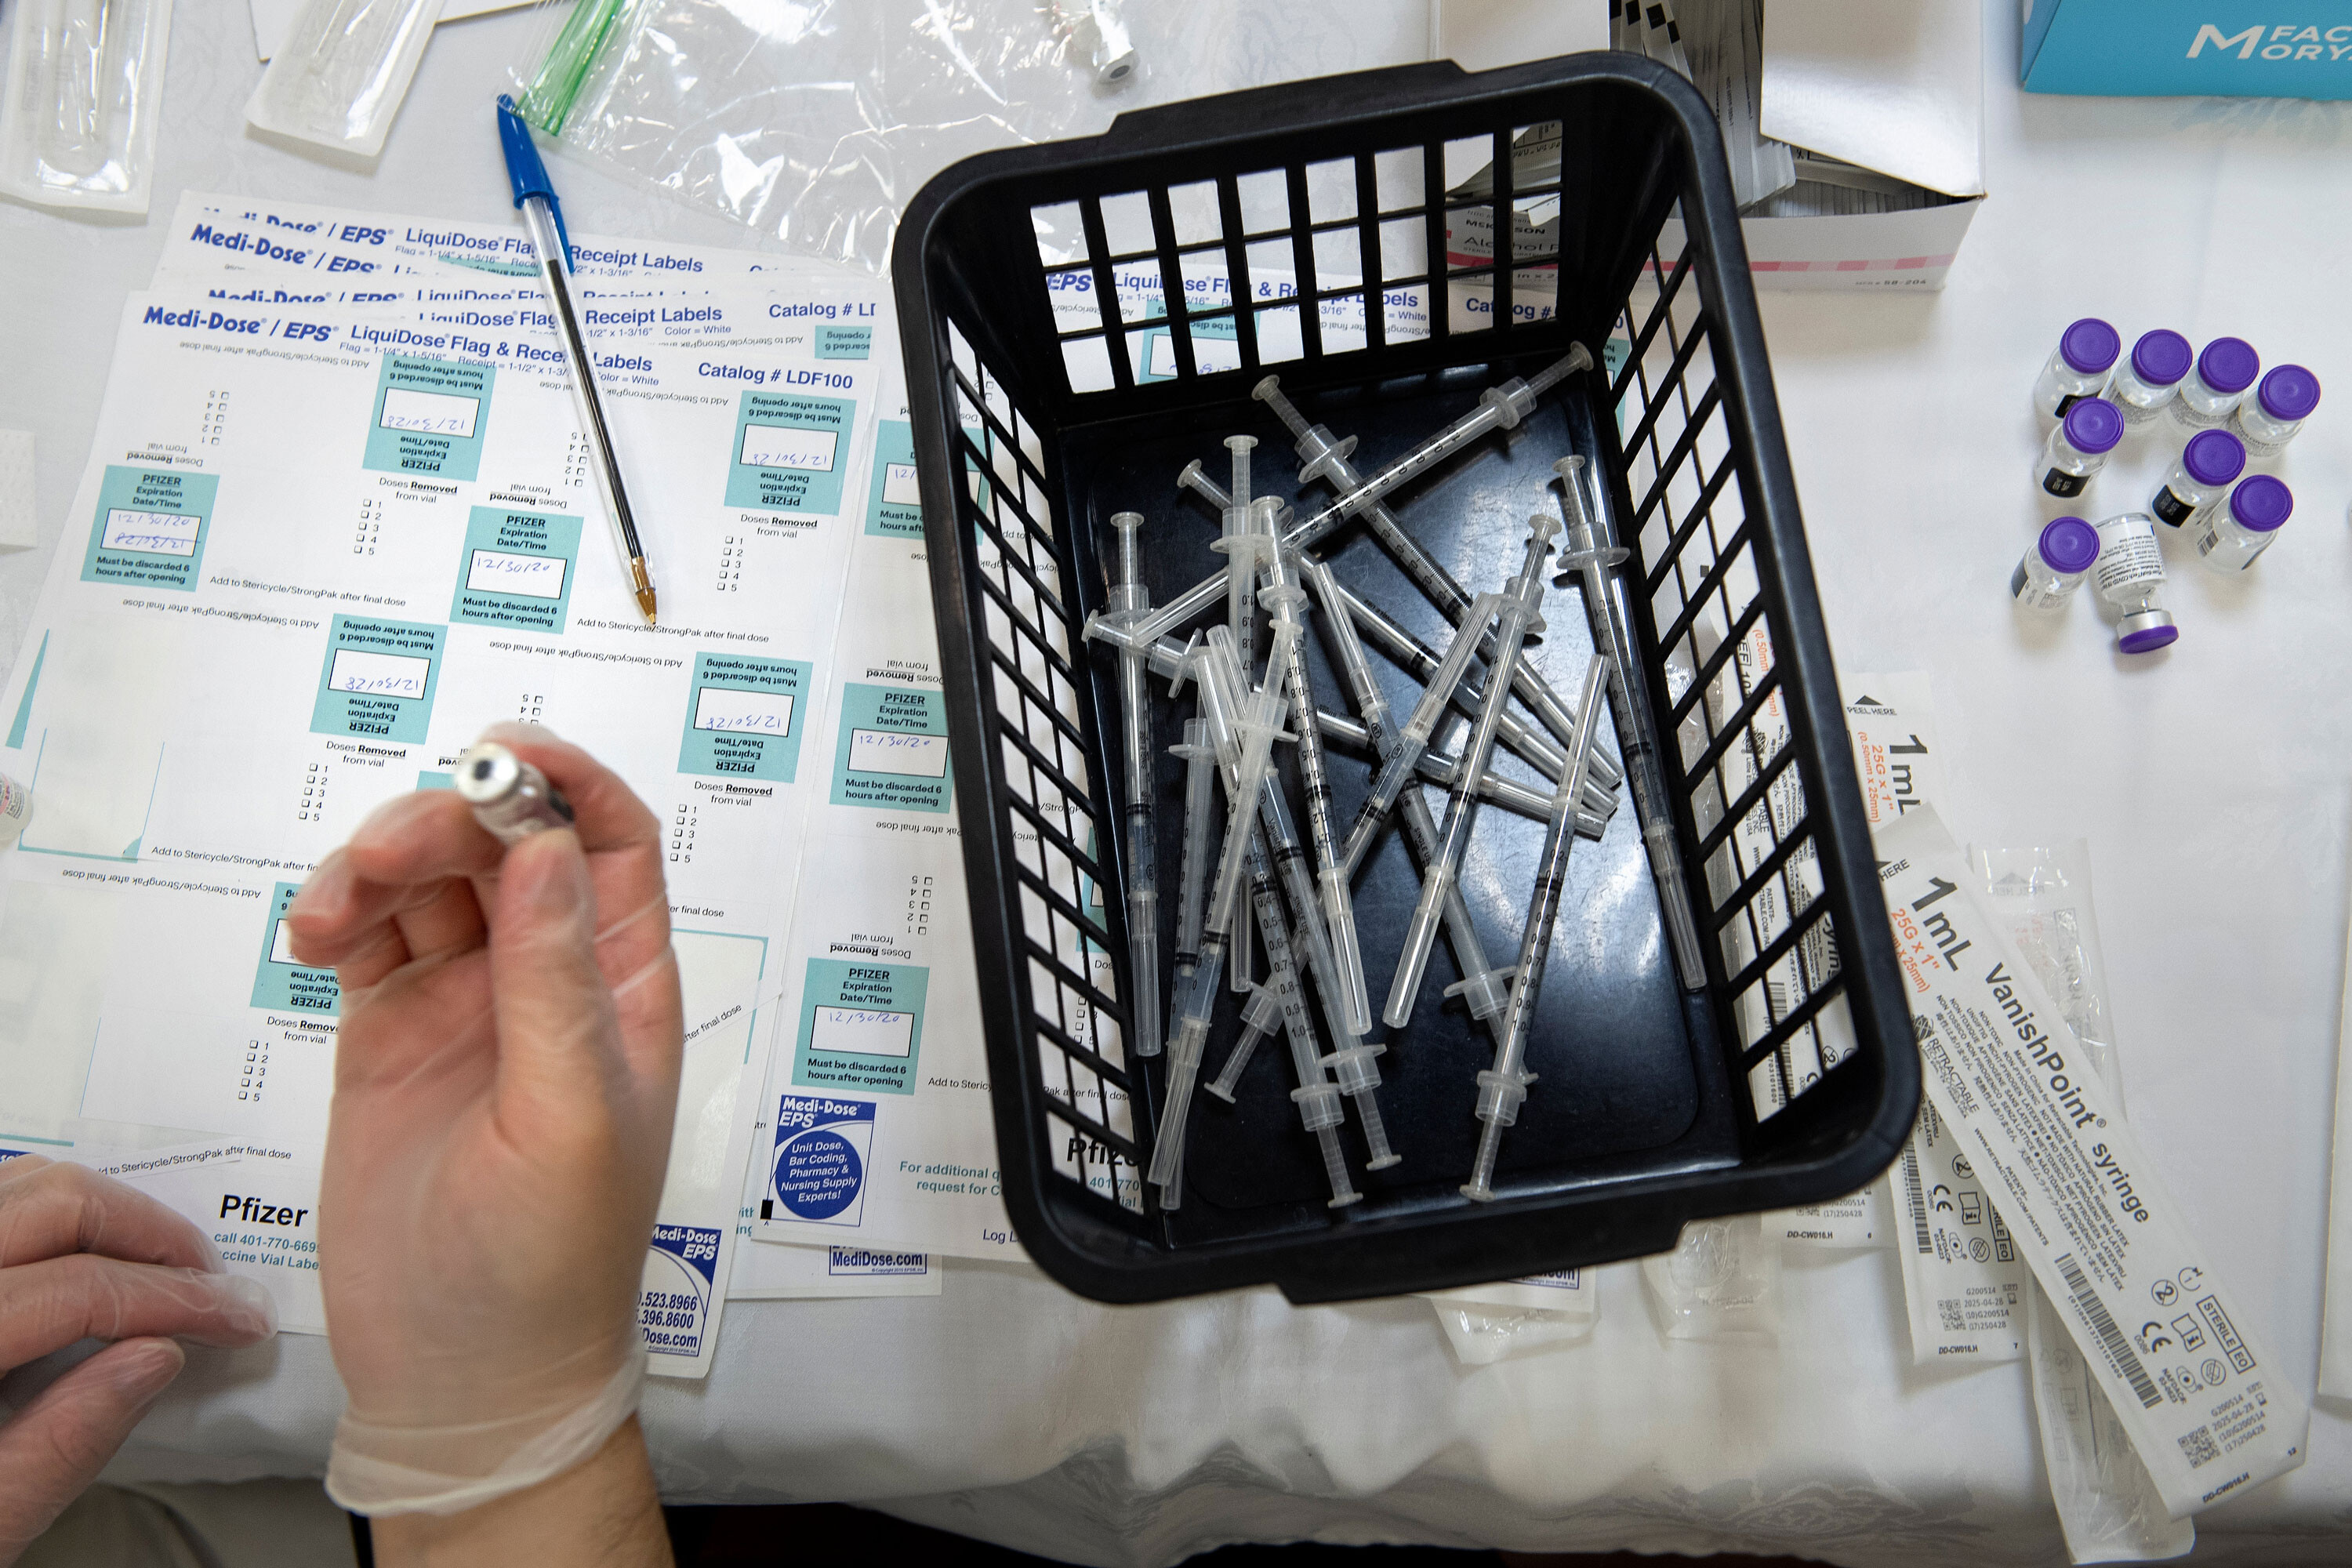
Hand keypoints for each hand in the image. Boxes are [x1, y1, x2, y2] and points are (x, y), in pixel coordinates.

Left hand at [0, 1157, 275, 1562]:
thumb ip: (63, 1443)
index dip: (175, 1300)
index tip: (234, 1321)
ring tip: (152, 1264)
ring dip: (100, 1213)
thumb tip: (157, 1357)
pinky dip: (42, 1214)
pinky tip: (76, 1258)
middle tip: (207, 1283)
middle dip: (150, 1234)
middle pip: (54, 1203)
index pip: (78, 1290)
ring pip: (16, 1182)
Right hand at [286, 725, 680, 1531]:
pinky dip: (339, 911)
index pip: (611, 844)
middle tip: (388, 859)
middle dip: (445, 821)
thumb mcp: (571, 1119)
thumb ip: (557, 981)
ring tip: (333, 915)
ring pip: (428, 876)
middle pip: (504, 841)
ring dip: (379, 862)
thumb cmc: (548, 1265)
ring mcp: (466, 1001)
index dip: (567, 781)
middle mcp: (548, 978)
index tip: (503, 753)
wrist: (462, 1367)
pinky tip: (318, 937)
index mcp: (623, 987)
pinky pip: (369, 933)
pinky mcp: (390, 1033)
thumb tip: (549, 849)